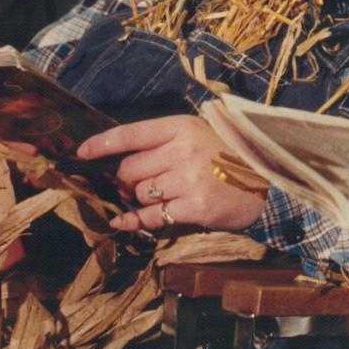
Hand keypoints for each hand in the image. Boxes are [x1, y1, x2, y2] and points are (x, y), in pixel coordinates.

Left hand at [78, 115, 266, 233]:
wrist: (266, 180)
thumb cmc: (226, 155)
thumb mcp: (196, 135)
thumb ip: (162, 143)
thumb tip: (121, 164)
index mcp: (181, 126)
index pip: (131, 133)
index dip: (101, 144)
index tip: (81, 153)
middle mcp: (182, 150)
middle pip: (128, 169)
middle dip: (126, 180)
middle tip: (136, 185)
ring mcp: (188, 178)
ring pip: (138, 193)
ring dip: (137, 199)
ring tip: (154, 198)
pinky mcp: (194, 206)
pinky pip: (151, 216)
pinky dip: (133, 221)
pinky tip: (124, 222)